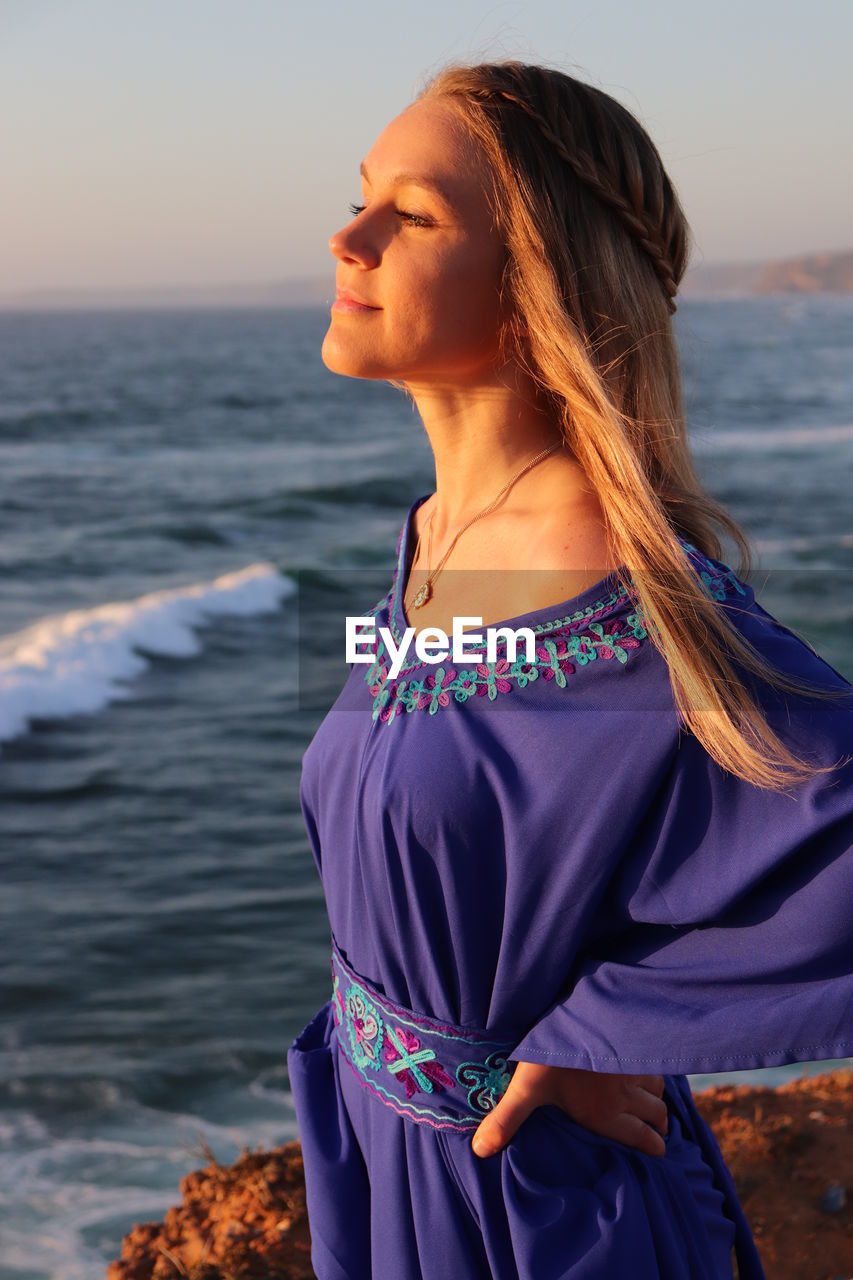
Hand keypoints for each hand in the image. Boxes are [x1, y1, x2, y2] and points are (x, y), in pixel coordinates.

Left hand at [471, 1060, 668, 1158]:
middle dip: (659, 1125)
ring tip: (654, 1101)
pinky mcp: (635, 1041)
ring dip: (658, 1097)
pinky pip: (656, 1061)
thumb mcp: (525, 1089)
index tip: (659, 1151)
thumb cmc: (551, 1055)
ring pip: (659, 1088)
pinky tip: (648, 1063)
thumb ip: (506, 1120)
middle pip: (657, 1114)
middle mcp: (626, 1094)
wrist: (575, 1014)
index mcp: (605, 1113)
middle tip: (658, 1130)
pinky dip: (657, 1069)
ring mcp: (634, 1067)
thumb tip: (480, 1150)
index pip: (640, 1138)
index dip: (653, 1147)